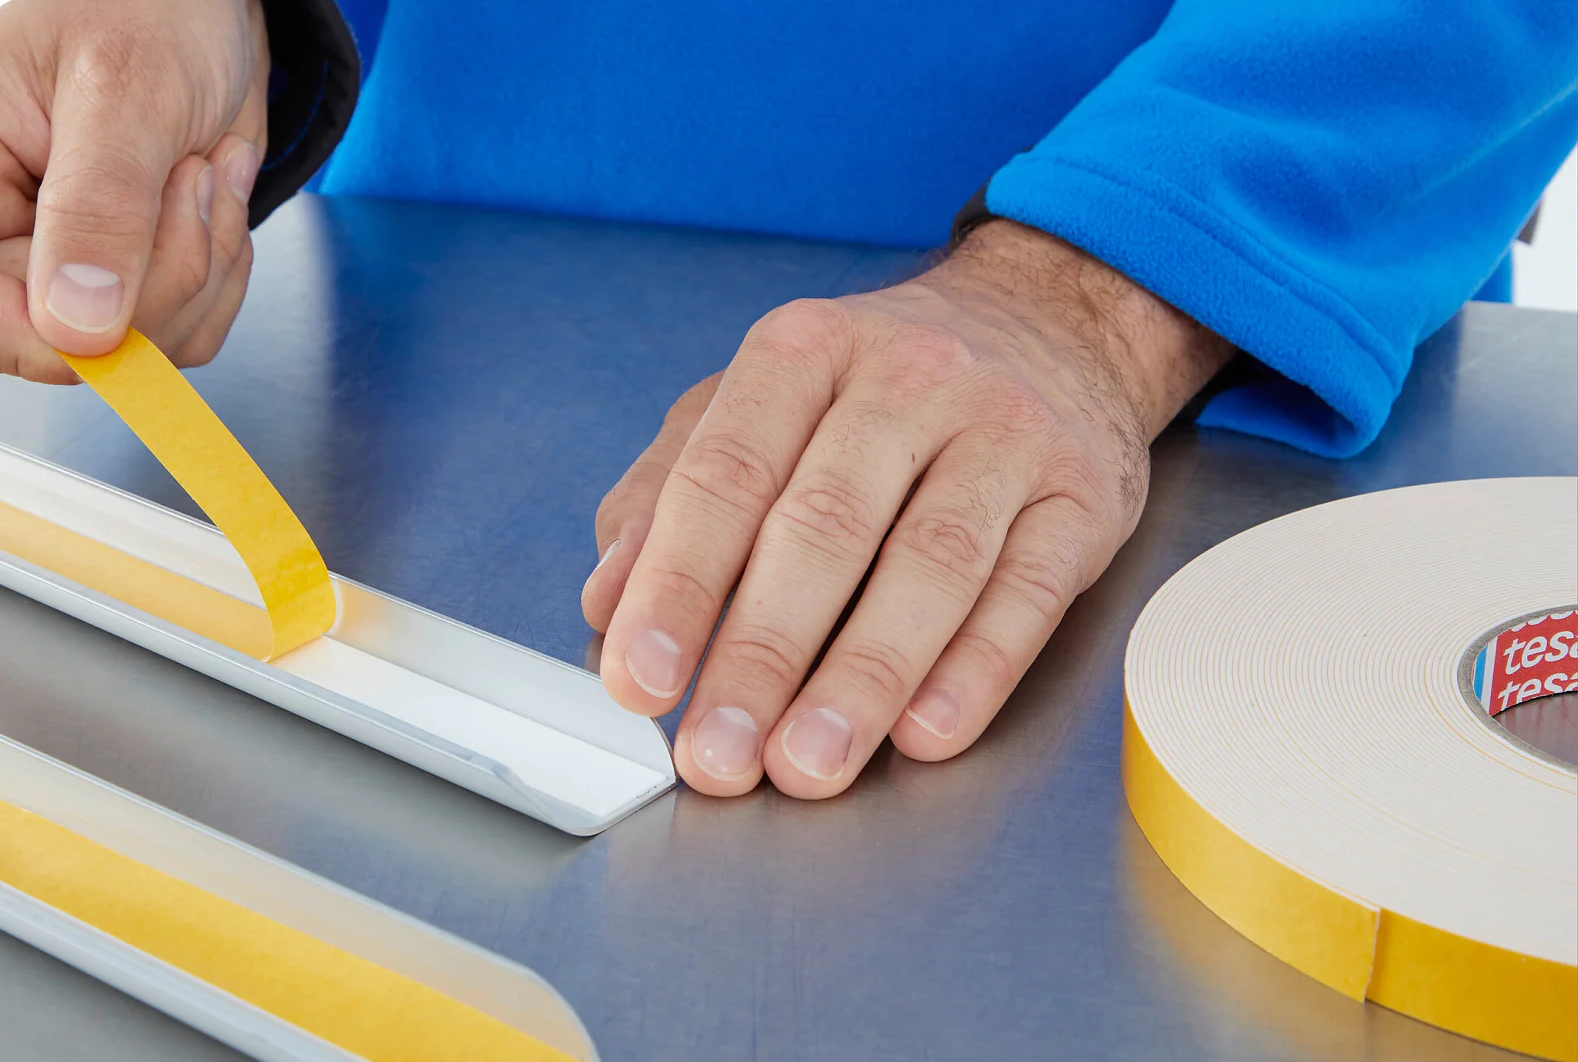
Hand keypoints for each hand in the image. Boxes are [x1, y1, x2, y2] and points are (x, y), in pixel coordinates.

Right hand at [0, 0, 270, 381]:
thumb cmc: (147, 7)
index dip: (23, 335)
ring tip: (205, 172)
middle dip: (151, 284)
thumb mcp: (127, 86)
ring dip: (198, 273)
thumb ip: (99, 205)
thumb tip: (77, 328)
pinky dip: (216, 277)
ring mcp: (39, 261)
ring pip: (120, 352)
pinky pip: (170, 338)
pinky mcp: (104, 282)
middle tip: (195, 182)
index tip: (114, 304)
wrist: (203, 5)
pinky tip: (209, 197)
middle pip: (40, 342)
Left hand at [583, 220, 1231, 797]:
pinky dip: (976, 670)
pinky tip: (925, 733)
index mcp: (802, 352)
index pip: (725, 475)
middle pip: (824, 529)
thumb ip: (668, 495)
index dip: (676, 585)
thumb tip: (606, 603)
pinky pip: (1028, 592)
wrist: (1052, 321)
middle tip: (719, 753)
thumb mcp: (756, 404)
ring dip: (863, 679)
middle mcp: (907, 381)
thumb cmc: (876, 389)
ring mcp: (1005, 435)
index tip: (641, 680)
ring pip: (930, 565)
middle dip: (762, 655)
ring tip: (809, 764)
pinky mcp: (1081, 498)